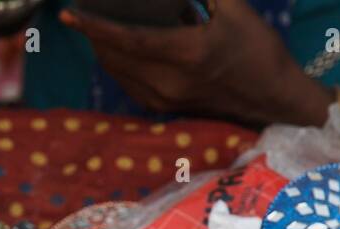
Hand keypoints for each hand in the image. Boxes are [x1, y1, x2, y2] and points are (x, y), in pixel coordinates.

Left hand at [60, 0, 335, 127]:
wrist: (272, 98)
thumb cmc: (257, 48)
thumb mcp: (235, 7)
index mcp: (185, 53)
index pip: (127, 39)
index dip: (94, 26)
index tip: (68, 14)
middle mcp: (168, 81)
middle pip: (113, 56)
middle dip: (93, 33)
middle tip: (83, 11)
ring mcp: (164, 98)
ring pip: (117, 72)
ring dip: (102, 49)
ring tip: (97, 26)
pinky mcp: (164, 107)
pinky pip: (127, 84)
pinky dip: (116, 64)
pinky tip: (116, 48)